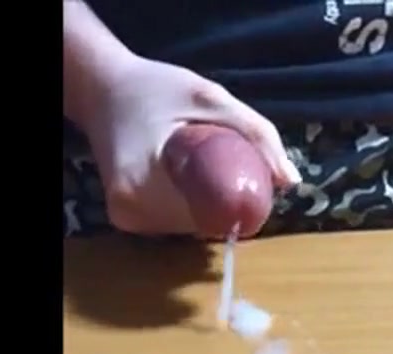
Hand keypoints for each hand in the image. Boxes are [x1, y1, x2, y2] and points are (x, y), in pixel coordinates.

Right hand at [79, 54, 300, 233]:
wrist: (102, 89)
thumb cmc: (154, 88)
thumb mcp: (210, 98)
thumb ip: (255, 134)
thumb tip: (290, 180)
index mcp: (141, 187)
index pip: (210, 216)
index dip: (238, 204)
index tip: (252, 182)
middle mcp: (129, 212)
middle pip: (200, 224)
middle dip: (224, 203)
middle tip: (233, 169)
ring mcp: (125, 219)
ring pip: (187, 226)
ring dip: (208, 205)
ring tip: (209, 170)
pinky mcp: (125, 218)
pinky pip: (172, 222)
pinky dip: (189, 204)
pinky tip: (189, 179)